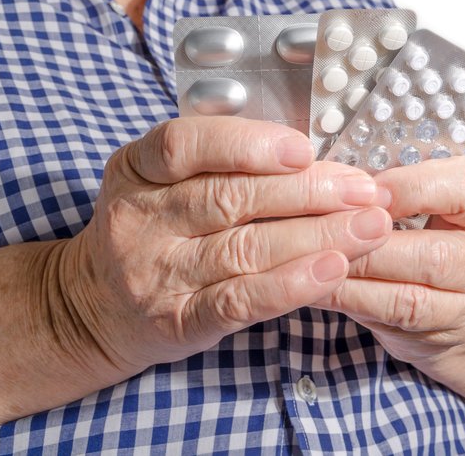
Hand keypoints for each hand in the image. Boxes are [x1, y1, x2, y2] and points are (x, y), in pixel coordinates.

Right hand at [57, 117, 392, 375]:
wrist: (93, 306)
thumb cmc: (151, 230)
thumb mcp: (161, 182)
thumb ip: (220, 163)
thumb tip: (315, 155)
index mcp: (137, 169)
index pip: (185, 145)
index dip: (247, 144)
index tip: (303, 148)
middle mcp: (142, 218)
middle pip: (232, 197)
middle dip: (310, 191)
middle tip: (366, 190)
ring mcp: (157, 273)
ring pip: (246, 248)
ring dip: (318, 235)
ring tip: (371, 227)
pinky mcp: (179, 320)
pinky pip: (238, 300)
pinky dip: (290, 285)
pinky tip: (332, 271)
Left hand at [314, 156, 464, 418]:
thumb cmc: (448, 233)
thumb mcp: (445, 197)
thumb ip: (407, 181)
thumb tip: (339, 167)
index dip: (414, 187)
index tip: (369, 187)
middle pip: (436, 255)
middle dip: (372, 241)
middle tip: (326, 224)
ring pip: (409, 295)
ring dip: (355, 274)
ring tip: (312, 256)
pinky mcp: (438, 333)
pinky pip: (388, 316)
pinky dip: (348, 298)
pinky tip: (315, 283)